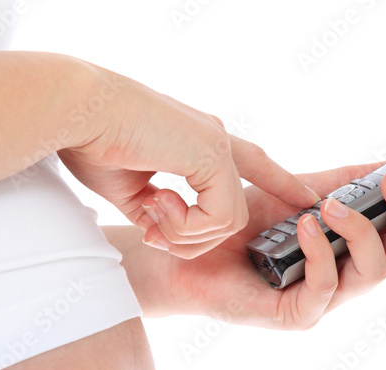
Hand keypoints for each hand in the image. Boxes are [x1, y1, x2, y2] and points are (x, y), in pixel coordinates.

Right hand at [58, 66, 319, 256]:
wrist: (78, 112)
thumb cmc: (90, 140)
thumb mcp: (125, 188)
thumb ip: (152, 209)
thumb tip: (161, 232)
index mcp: (196, 142)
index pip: (251, 164)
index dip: (279, 182)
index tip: (306, 198)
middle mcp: (214, 139)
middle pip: (234, 212)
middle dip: (195, 240)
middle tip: (154, 235)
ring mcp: (217, 144)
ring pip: (229, 222)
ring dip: (185, 235)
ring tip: (151, 215)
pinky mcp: (213, 154)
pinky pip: (221, 217)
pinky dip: (187, 227)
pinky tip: (157, 206)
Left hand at [157, 163, 385, 328]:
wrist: (187, 251)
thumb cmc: (242, 225)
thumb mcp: (300, 191)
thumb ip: (345, 181)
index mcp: (356, 252)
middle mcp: (349, 279)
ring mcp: (325, 301)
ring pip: (374, 274)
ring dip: (362, 231)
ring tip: (332, 204)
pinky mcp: (295, 317)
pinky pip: (325, 289)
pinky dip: (320, 254)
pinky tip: (305, 226)